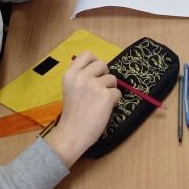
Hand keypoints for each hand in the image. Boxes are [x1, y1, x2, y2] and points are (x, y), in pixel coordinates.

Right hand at [44, 52, 119, 166]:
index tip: (95, 73)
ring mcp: (94, 85)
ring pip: (112, 79)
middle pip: (103, 64)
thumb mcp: (70, 89)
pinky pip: (117, 92)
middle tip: (99, 89)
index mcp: (70, 74)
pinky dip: (114, 101)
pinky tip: (104, 109)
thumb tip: (99, 70)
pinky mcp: (106, 96)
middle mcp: (82, 76)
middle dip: (104, 76)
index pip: (87, 55)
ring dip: (110, 89)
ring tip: (100, 101)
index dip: (94, 62)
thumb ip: (81, 77)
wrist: (71, 134)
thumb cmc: (72, 113)